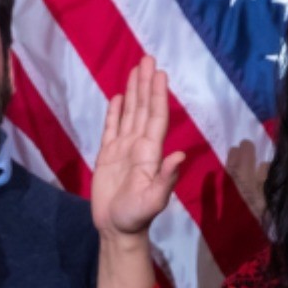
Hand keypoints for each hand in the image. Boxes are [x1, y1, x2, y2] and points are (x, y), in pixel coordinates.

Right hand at [90, 57, 184, 240]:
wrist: (117, 229)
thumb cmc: (136, 217)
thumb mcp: (153, 200)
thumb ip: (166, 178)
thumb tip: (179, 155)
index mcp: (150, 153)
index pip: (155, 117)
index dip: (157, 95)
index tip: (159, 73)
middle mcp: (139, 146)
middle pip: (143, 108)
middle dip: (146, 84)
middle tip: (147, 58)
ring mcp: (123, 150)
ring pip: (129, 113)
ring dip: (133, 91)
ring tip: (135, 69)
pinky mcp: (107, 156)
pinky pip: (111, 128)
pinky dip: (115, 112)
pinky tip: (118, 97)